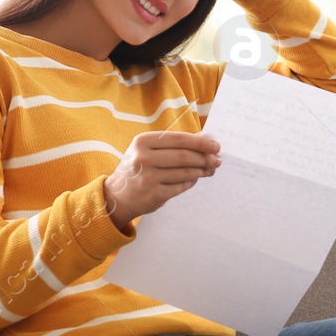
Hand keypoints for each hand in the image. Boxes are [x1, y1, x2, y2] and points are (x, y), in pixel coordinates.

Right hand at [103, 131, 221, 233]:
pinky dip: (191, 181)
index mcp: (142, 142)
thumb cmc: (137, 168)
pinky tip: (195, 178)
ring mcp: (149, 178)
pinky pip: (181, 186)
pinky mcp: (155, 195)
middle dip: (205, 158)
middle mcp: (143, 158)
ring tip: (210, 169)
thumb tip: (204, 138)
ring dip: (202, 171)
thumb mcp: (147, 150)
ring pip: (185, 172)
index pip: (179, 139)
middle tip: (217, 160)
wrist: (117, 196)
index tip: (215, 146)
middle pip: (184, 156)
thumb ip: (173, 143)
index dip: (200, 143)